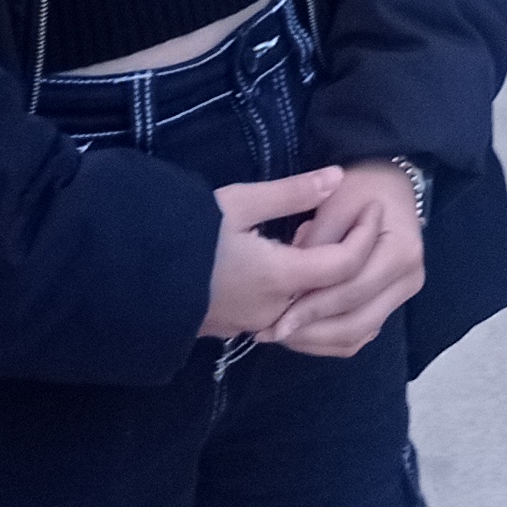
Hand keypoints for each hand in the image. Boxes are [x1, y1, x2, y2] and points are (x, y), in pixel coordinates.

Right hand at [200, 169, 378, 341]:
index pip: (346, 265)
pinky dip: (310, 299)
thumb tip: (337, 176)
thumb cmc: (184, 233)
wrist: (131, 275)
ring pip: (315, 311)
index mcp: (279, 277)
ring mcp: (256, 326)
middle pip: (336, 292)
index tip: (375, 207)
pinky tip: (307, 272)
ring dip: (333, 283)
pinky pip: (292, 322)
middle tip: (359, 224)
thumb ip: (292, 193)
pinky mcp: (240, 330)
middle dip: (356, 259)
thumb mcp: (238, 203)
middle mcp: (275, 311)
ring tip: (334, 244)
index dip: (366, 235)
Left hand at [263, 161, 427, 355]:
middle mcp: (410, 279)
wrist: (387, 185)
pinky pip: (359, 335)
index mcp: (401, 252)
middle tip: (272, 333)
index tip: (276, 318)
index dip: (313, 307)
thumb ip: (315, 246)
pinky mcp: (391, 304)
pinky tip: (300, 332)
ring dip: (318, 340)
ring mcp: (403, 294)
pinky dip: (328, 339)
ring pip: (358, 335)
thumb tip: (291, 290)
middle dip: (312, 331)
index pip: (352, 290)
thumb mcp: (333, 203)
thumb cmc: (359, 188)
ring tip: (281, 334)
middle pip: (357, 322)